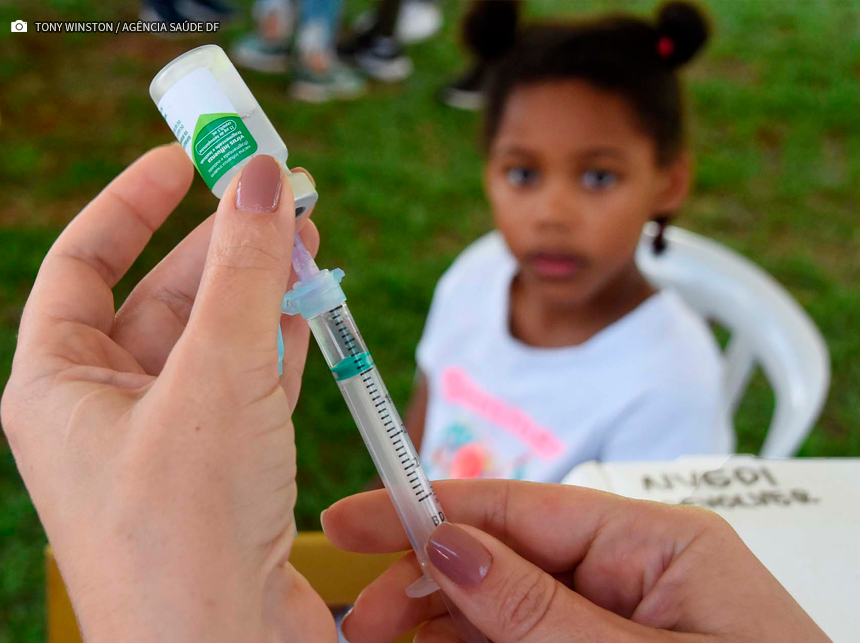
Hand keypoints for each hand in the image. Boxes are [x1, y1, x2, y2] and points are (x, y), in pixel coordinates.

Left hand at [1, 146, 333, 642]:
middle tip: (278, 190)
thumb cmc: (188, 527)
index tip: (186, 157)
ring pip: (216, 337)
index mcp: (60, 386)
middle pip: (164, 295)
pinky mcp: (226, 468)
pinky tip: (313, 305)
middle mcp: (109, 410)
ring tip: (308, 236)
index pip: (83, 264)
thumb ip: (242, 272)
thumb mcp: (214, 377)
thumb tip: (261, 175)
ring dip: (262, 287)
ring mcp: (171, 440)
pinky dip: (283, 340)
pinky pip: (251, 381)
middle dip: (222, 242)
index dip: (132, 203)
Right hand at [323, 479, 830, 642]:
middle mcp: (633, 573)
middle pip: (504, 556)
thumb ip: (538, 608)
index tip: (356, 517)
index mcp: (658, 544)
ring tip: (387, 641)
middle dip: (428, 580)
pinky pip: (523, 641)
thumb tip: (448, 546)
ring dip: (442, 624)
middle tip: (366, 620)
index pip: (523, 505)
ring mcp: (616, 619)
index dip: (431, 505)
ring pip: (504, 607)